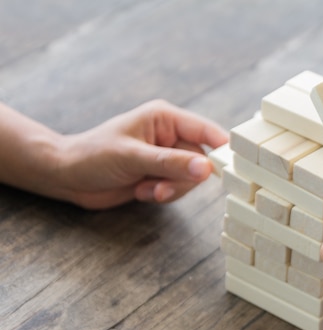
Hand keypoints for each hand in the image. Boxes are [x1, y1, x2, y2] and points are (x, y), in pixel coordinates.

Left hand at [53, 100, 227, 208]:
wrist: (67, 177)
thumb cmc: (93, 156)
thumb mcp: (133, 158)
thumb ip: (170, 163)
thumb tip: (206, 169)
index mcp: (165, 119)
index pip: (205, 131)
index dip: (221, 149)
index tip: (232, 167)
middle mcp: (169, 136)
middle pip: (199, 161)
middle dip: (182, 179)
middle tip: (161, 188)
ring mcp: (165, 157)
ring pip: (190, 178)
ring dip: (171, 189)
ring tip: (147, 190)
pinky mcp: (159, 175)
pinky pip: (177, 189)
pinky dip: (162, 195)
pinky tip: (141, 191)